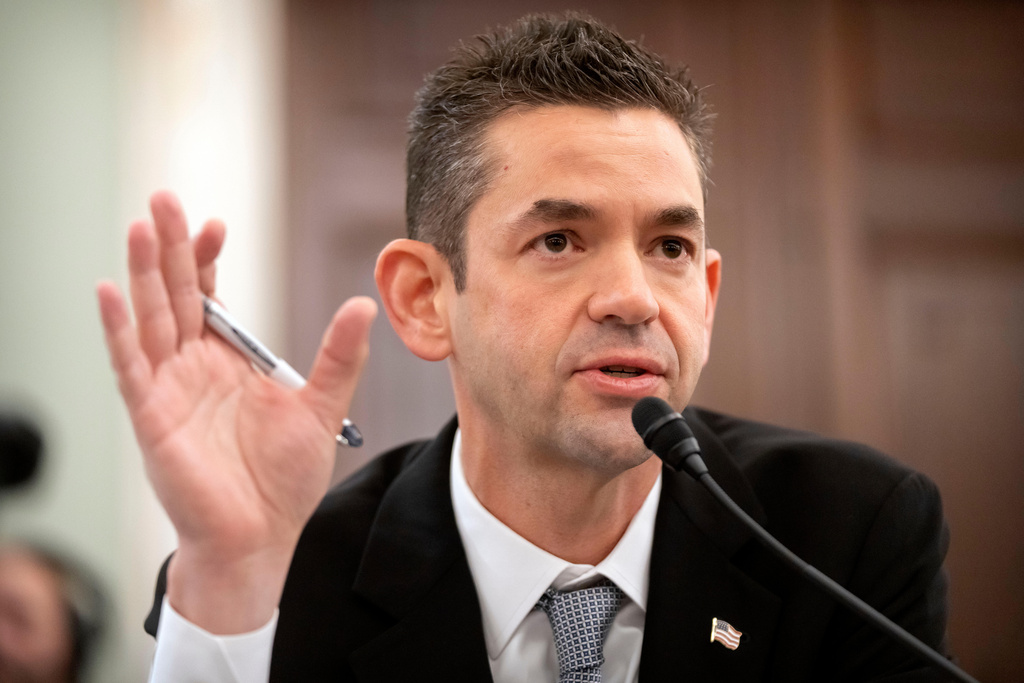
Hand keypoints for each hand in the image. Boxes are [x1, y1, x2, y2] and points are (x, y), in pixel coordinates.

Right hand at [96, 191, 375, 632]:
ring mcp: (168, 389)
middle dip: (171, 248)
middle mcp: (193, 368)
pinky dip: (118, 329)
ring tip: (140, 226)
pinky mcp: (151, 416)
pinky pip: (130, 365)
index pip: (212, 298)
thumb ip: (338, 357)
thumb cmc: (283, 480)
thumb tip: (363, 305)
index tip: (215, 222)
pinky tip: (111, 290)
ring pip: (151, 318)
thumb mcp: (320, 408)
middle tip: (163, 198)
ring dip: (145, 273)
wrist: (258, 536)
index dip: (209, 259)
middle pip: (177, 295)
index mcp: (228, 361)